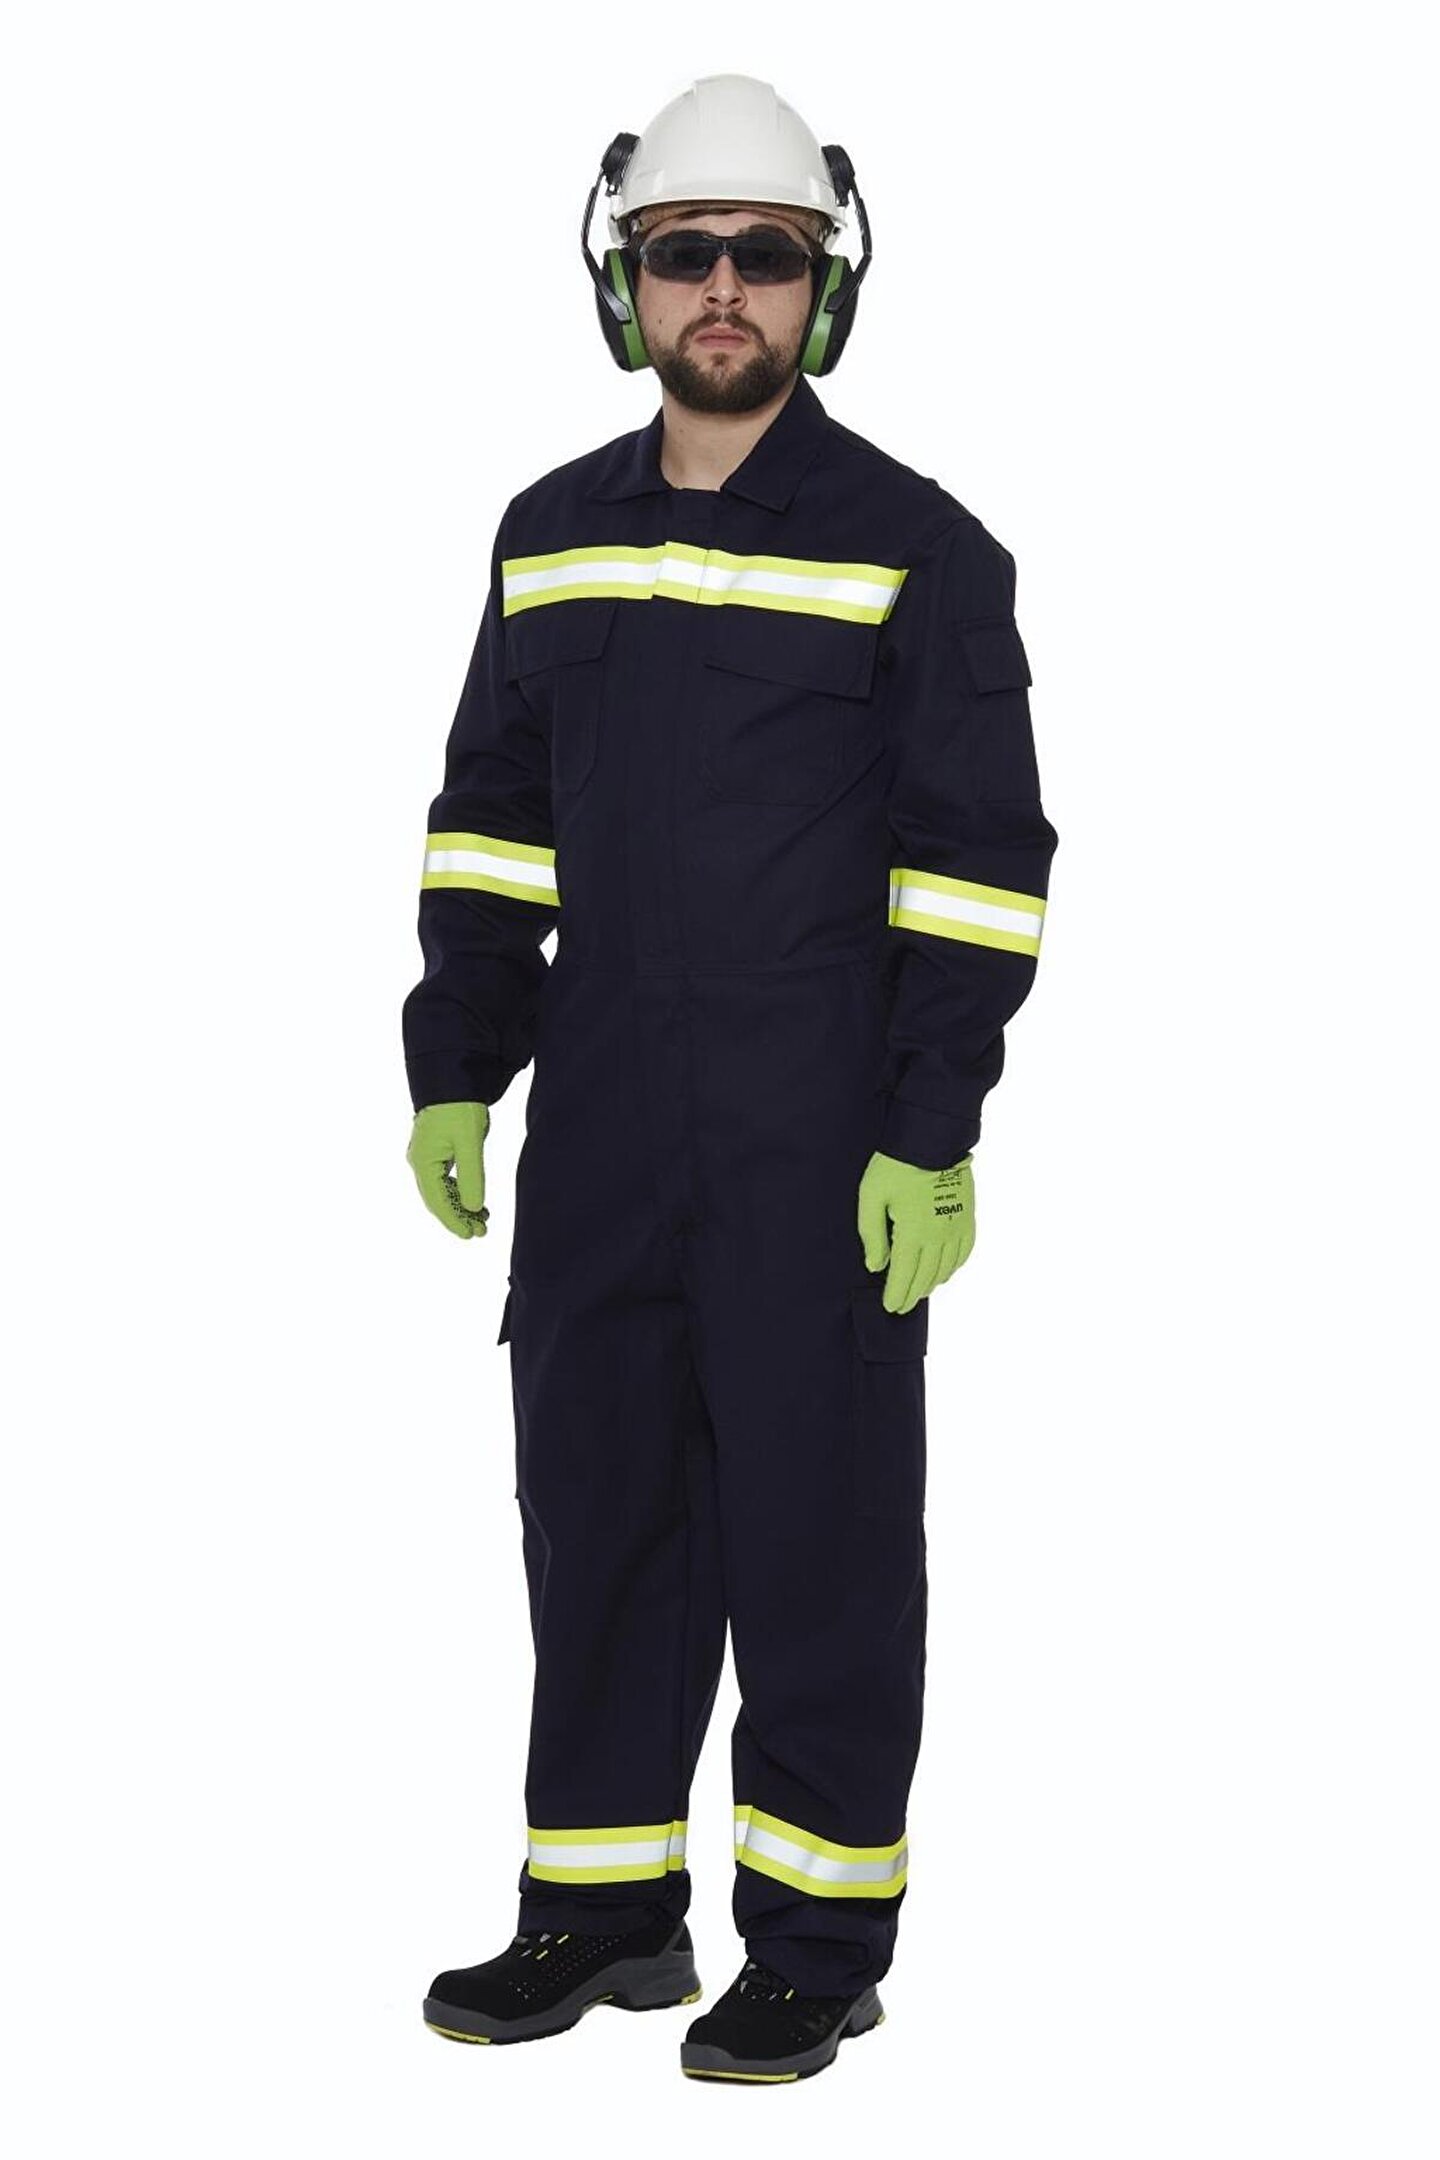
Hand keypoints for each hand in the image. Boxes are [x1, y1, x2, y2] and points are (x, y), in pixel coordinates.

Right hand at [407, 1101, 490, 1239]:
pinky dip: (459, 1193)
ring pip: (441, 1191)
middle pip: (437, 1200)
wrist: (452, 1079)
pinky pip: (444, 1180)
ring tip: (483, 1219)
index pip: (438, 1201)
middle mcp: (420, 1162)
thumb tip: (474, 1208)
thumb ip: (472, 1176)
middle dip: (458, 1218)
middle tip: (481, 1232)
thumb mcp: (470, 1142)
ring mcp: (426, 1157)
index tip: (471, 1236)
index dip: (454, 1221)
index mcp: (424, 1162)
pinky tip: (475, 1201)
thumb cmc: (460, 1107)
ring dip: (460, 1207)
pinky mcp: (435, 1151)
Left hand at [857, 1150, 974, 1313]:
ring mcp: (956, 1227)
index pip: (904, 1276)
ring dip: (932, 1284)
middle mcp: (938, 1237)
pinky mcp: (967, 1216)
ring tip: (920, 1291)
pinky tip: (945, 1271)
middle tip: (902, 1307)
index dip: (896, 1295)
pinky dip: (954, 1267)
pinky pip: (964, 1252)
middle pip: (925, 1277)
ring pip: (946, 1268)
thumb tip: (875, 1266)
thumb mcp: (871, 1197)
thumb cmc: (895, 1166)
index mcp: (913, 1234)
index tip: (890, 1308)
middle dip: (912, 1295)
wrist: (931, 1139)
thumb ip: (872, 1235)